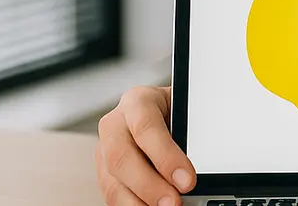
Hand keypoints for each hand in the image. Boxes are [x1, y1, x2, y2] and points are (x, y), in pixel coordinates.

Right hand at [95, 85, 196, 205]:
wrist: (161, 110)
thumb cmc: (176, 111)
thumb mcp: (186, 112)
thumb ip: (188, 135)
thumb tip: (194, 170)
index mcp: (138, 101)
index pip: (147, 127)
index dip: (166, 157)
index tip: (187, 180)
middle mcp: (115, 124)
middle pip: (122, 157)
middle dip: (149, 185)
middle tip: (174, 202)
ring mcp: (104, 149)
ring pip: (112, 180)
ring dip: (138, 201)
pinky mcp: (103, 171)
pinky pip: (112, 193)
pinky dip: (131, 204)